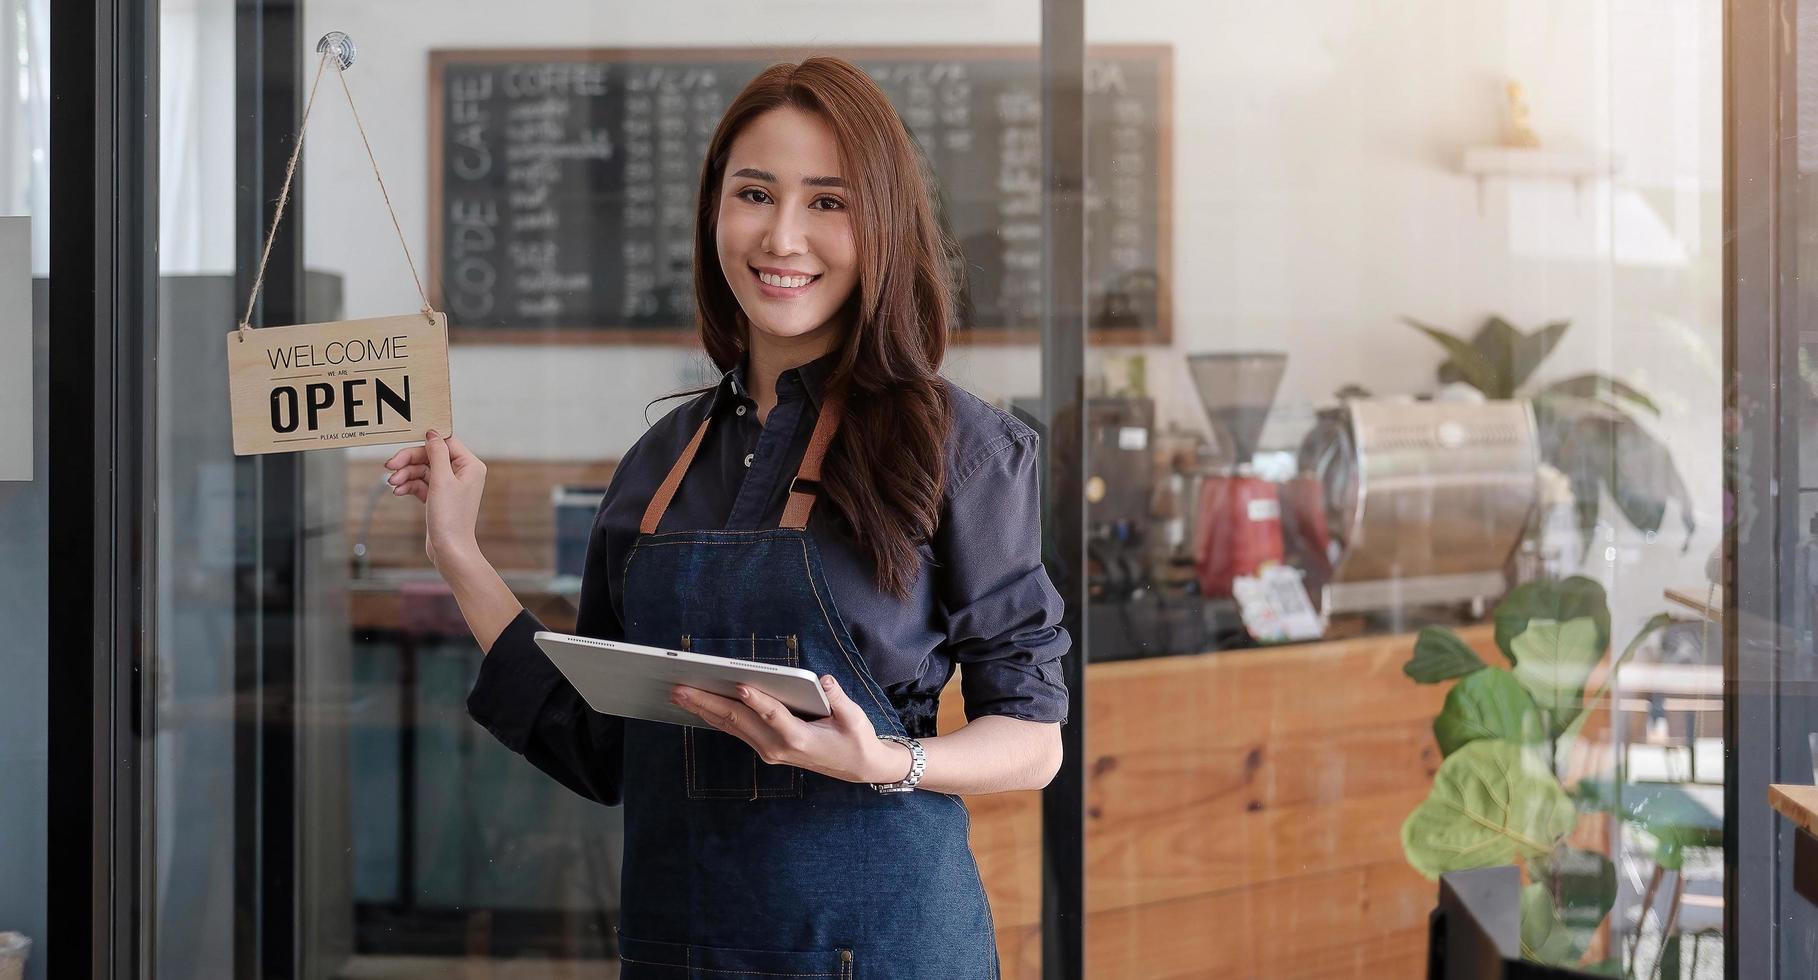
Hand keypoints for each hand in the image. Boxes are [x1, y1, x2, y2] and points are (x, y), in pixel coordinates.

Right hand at [382, 430, 485, 569]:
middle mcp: (462, 473)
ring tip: (392, 483)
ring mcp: (450, 486)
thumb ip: (437, 454)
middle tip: (389, 466)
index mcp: (470, 465)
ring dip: (406, 474)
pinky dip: (409, 485)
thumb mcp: (441, 480)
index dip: (424, 442)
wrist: (449, 550)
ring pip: (423, 470)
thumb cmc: (450, 517)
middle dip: (409, 461)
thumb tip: (432, 433)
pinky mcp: (439, 497)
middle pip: (430, 456)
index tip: (403, 444)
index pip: (445, 443)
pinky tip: (398, 491)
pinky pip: (421, 484)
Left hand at [670, 675, 910, 784]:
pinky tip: (699, 705)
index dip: (757, 700)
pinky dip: (715, 716)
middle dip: (708, 702)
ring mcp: (768, 750)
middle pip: (739, 721)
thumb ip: (839, 699)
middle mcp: (778, 747)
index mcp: (800, 738)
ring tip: (680, 693)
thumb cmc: (856, 739)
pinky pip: (735, 730)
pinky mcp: (766, 748)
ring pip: (731, 726)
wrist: (858, 767)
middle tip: (681, 688)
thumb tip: (824, 680)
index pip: (774, 716)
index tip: (740, 685)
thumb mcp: (855, 718)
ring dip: (703, 709)